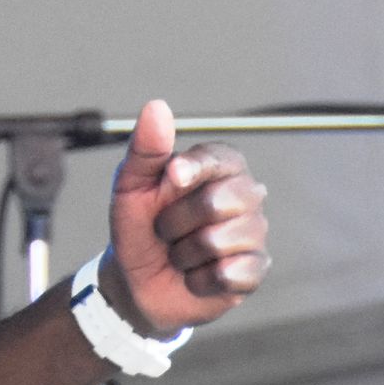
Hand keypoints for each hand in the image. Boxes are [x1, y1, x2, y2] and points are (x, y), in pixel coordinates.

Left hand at [105, 99, 269, 335]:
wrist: (135, 277)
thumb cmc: (136, 223)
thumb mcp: (130, 184)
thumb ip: (145, 148)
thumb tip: (156, 106)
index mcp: (217, 167)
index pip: (221, 157)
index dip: (194, 169)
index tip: (172, 178)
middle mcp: (244, 196)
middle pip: (220, 202)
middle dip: (175, 220)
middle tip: (164, 227)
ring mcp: (252, 234)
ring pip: (220, 242)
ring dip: (183, 252)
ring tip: (178, 251)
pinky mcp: (254, 272)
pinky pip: (229, 274)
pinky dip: (197, 278)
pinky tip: (194, 274)